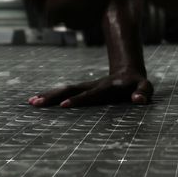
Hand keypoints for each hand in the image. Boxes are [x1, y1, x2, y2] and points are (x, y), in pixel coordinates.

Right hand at [28, 71, 151, 107]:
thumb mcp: (145, 87)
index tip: (64, 105)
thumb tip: (138, 100)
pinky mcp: (82, 89)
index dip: (78, 100)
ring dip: (48, 95)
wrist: (128, 70)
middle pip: (71, 89)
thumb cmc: (138, 84)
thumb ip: (143, 93)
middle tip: (37, 103)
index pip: (91, 94)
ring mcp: (86, 86)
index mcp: (107, 87)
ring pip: (65, 88)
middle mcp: (93, 85)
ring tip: (31, 102)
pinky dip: (50, 95)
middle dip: (54, 96)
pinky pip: (64, 91)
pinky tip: (37, 100)